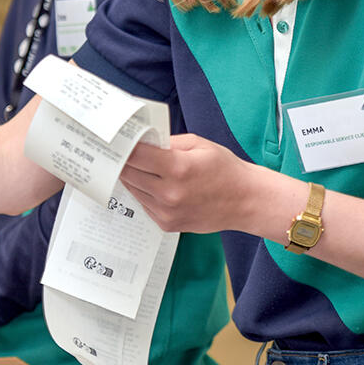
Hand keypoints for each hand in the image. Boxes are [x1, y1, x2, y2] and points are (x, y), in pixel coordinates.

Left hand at [119, 133, 254, 232]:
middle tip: (119, 150)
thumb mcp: (198, 144)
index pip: (134, 156)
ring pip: (133, 190)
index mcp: (177, 168)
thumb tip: (142, 141)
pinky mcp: (167, 224)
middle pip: (128, 173)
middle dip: (123, 161)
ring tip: (136, 165)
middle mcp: (169, 193)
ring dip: (132, 177)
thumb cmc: (224, 169)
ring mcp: (167, 212)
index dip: (123, 146)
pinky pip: (143, 204)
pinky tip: (153, 183)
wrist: (245, 201)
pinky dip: (143, 192)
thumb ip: (167, 142)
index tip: (118, 140)